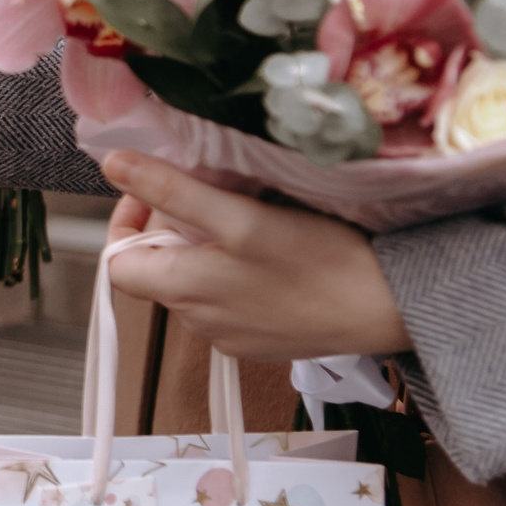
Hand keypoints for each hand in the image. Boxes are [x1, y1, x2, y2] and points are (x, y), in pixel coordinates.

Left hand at [100, 152, 411, 360]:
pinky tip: (275, 255)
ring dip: (208, 249)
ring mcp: (232, 337)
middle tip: (214, 196)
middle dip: (175, 228)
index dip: (126, 222)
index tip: (153, 191)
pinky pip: (231, 300)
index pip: (117, 264)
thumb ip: (173, 192)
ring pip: (197, 282)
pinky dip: (239, 274)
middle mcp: (199, 323)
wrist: (390, 308)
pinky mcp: (264, 341)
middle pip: (159, 269)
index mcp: (183, 293)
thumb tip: (114, 164)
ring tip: (250, 222)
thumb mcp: (240, 216)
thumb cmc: (319, 261)